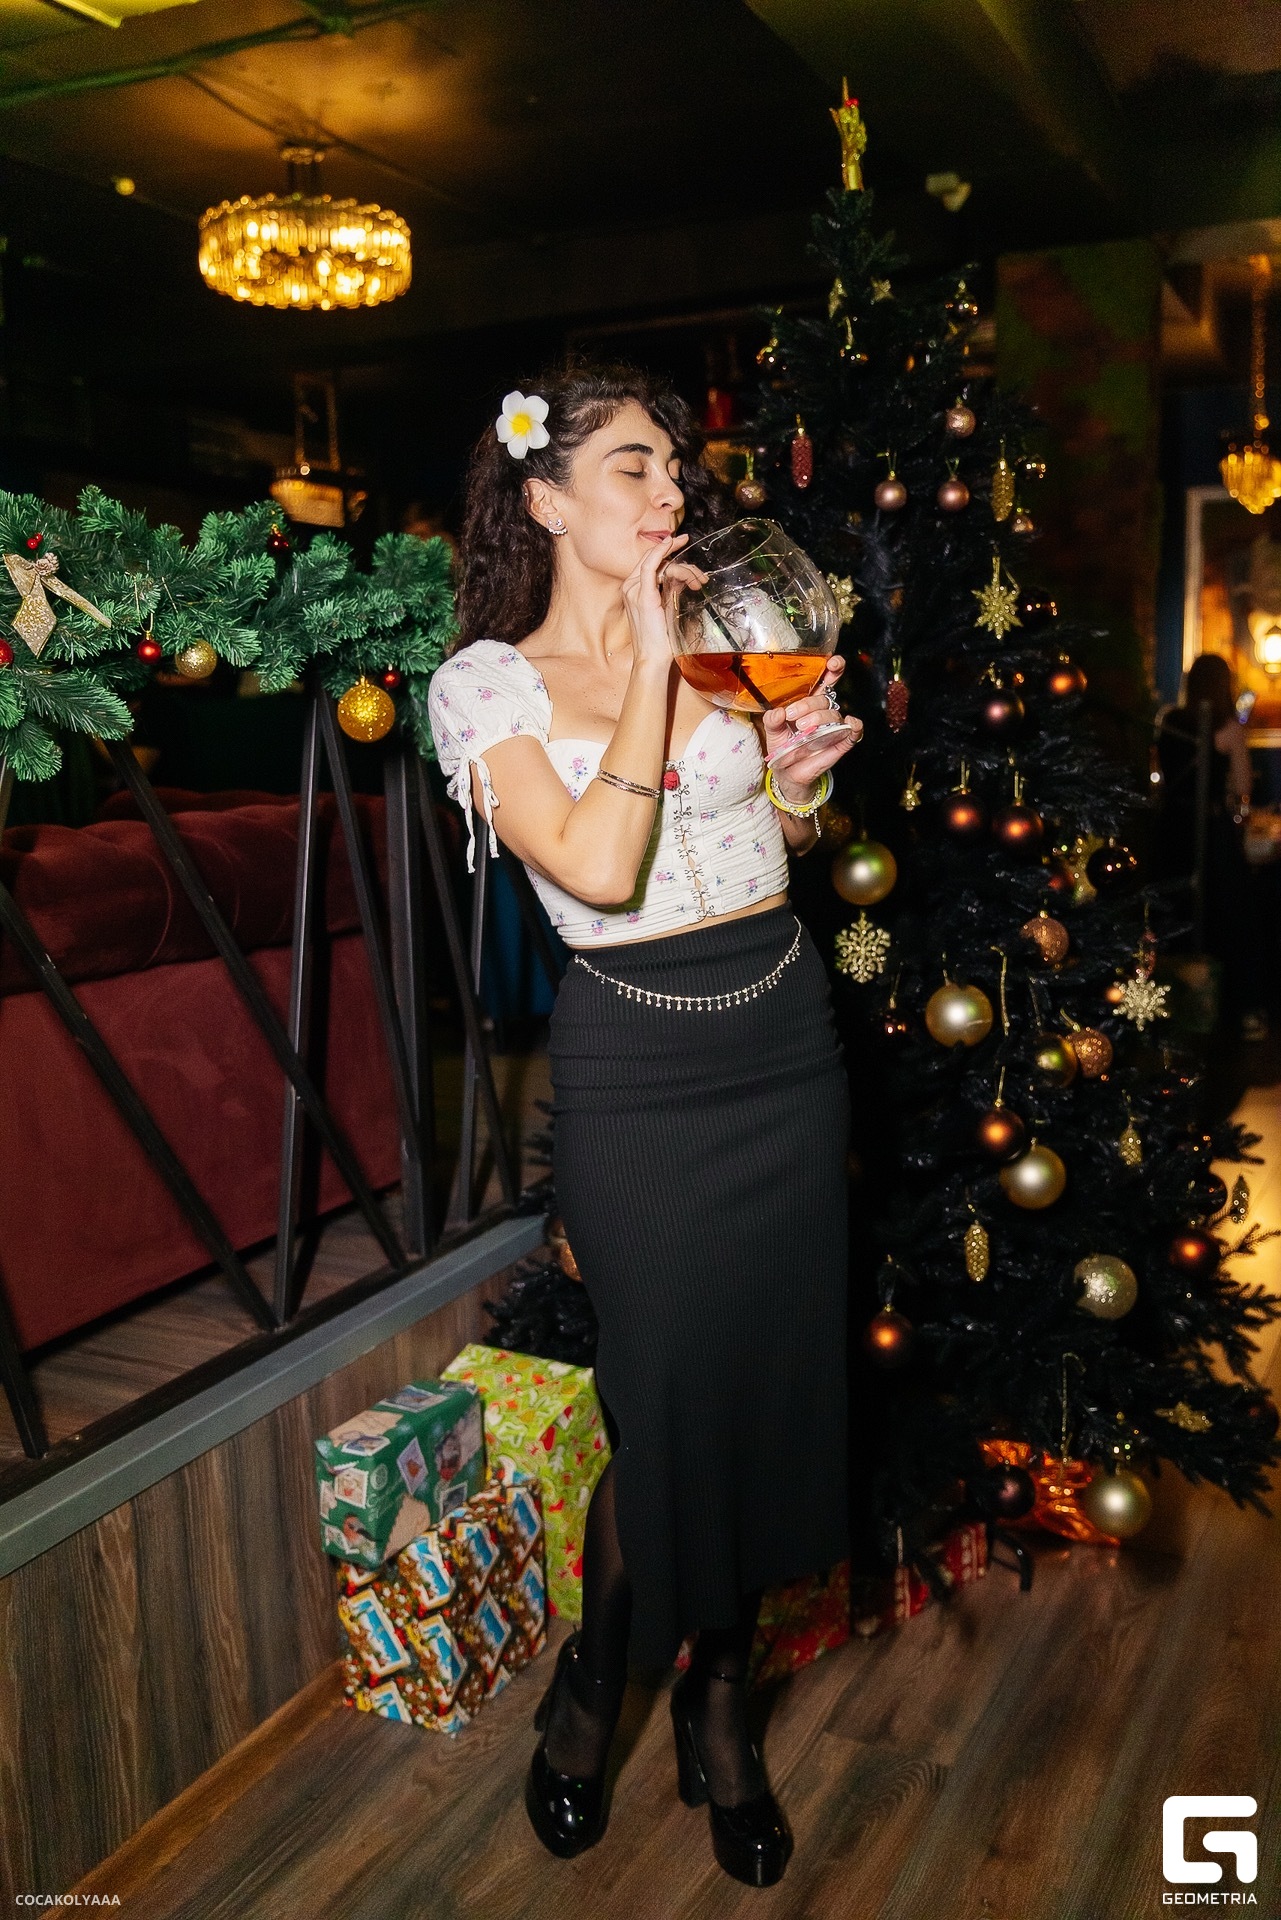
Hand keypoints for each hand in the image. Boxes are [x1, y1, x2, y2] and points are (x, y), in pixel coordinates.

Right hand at [621, 532, 689, 667]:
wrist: (653, 658)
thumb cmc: (660, 640)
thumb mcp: (667, 608)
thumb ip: (671, 590)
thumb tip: (684, 576)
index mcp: (634, 590)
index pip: (650, 563)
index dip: (665, 551)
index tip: (680, 542)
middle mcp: (630, 588)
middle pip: (655, 560)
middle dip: (677, 556)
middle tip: (692, 554)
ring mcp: (634, 590)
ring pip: (660, 564)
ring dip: (683, 568)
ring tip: (698, 582)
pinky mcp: (643, 595)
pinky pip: (651, 566)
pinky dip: (661, 552)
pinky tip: (671, 544)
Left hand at [761, 655, 861, 798]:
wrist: (788, 774)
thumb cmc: (783, 747)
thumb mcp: (773, 732)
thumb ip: (772, 720)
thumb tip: (777, 712)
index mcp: (808, 703)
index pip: (824, 681)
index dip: (832, 669)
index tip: (833, 662)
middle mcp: (823, 712)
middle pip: (824, 699)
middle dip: (808, 704)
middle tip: (792, 717)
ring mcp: (833, 727)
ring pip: (833, 714)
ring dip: (819, 718)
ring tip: (803, 729)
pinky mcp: (841, 743)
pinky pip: (854, 733)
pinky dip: (855, 727)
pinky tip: (851, 723)